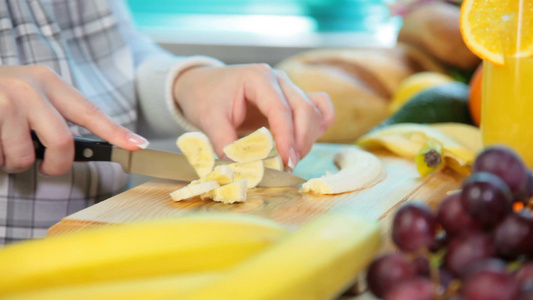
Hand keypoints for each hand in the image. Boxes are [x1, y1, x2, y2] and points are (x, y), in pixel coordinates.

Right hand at [0, 65, 148, 174]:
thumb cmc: (3, 94)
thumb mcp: (34, 94)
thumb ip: (59, 115)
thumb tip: (91, 146)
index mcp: (49, 82)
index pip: (89, 112)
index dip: (116, 132)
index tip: (137, 146)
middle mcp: (28, 88)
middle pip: (61, 142)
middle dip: (56, 165)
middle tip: (46, 166)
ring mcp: (3, 102)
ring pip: (23, 157)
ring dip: (15, 162)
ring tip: (6, 146)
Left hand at [173, 64, 334, 168]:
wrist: (203, 84)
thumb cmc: (205, 97)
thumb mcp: (208, 118)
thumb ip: (223, 142)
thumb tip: (239, 166)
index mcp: (258, 78)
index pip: (280, 108)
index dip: (286, 136)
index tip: (286, 161)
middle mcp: (279, 80)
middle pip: (304, 109)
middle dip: (300, 141)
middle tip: (288, 165)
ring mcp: (289, 88)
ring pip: (313, 112)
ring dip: (307, 139)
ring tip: (290, 160)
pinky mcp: (293, 99)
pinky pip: (319, 108)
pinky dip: (318, 126)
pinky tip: (304, 144)